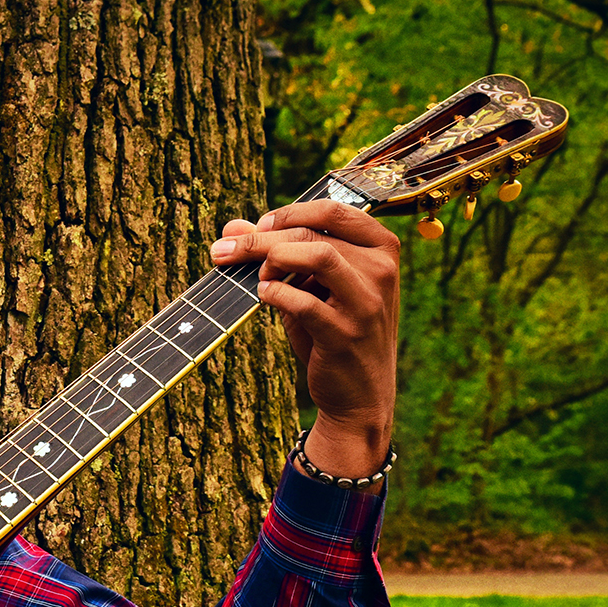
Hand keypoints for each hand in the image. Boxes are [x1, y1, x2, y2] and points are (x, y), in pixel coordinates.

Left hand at [210, 200, 400, 480]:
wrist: (359, 397)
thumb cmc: (332, 333)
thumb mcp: (311, 288)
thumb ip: (277, 254)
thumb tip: (230, 228)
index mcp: (382, 249)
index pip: (333, 209)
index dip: (290, 211)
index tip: (259, 225)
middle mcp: (382, 270)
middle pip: (314, 234)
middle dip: (261, 238)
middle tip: (225, 251)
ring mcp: (367, 302)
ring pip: (318, 256)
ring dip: (273, 258)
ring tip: (257, 276)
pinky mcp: (347, 334)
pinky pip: (304, 301)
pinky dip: (275, 294)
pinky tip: (264, 297)